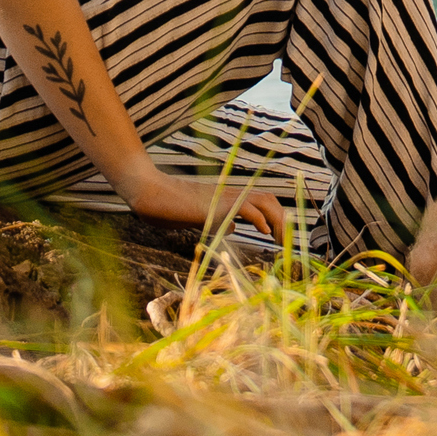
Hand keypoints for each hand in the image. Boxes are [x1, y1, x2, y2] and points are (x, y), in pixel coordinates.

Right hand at [121, 167, 295, 247]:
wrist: (149, 193)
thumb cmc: (168, 207)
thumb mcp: (198, 219)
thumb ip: (217, 222)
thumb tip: (234, 229)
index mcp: (227, 199)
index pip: (262, 202)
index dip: (276, 217)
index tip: (282, 237)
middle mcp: (230, 195)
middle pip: (269, 199)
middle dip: (283, 220)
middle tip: (287, 242)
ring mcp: (223, 197)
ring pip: (263, 200)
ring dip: (277, 219)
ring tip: (282, 239)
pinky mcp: (215, 203)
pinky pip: (245, 207)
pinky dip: (259, 218)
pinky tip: (263, 231)